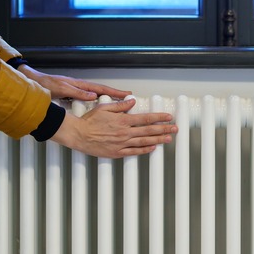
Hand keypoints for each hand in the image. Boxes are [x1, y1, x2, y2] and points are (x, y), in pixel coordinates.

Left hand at [17, 65, 130, 100]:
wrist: (33, 83)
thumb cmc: (45, 84)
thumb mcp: (62, 88)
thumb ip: (77, 92)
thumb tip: (93, 95)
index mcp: (80, 85)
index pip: (101, 89)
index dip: (115, 93)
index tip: (127, 95)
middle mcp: (80, 88)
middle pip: (102, 92)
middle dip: (115, 96)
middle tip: (128, 100)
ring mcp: (77, 92)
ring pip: (97, 96)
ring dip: (107, 101)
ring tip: (118, 106)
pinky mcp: (72, 97)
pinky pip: (89, 100)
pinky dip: (97, 104)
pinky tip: (100, 109)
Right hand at [50, 98, 176, 158]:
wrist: (78, 135)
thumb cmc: (89, 121)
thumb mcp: (105, 108)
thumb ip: (120, 105)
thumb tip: (132, 101)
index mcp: (123, 120)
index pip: (145, 118)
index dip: (159, 118)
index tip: (168, 117)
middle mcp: (124, 132)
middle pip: (148, 131)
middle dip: (164, 129)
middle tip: (175, 129)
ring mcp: (121, 143)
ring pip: (144, 142)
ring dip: (158, 140)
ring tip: (168, 139)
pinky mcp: (117, 152)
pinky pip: (133, 152)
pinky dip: (144, 150)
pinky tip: (152, 148)